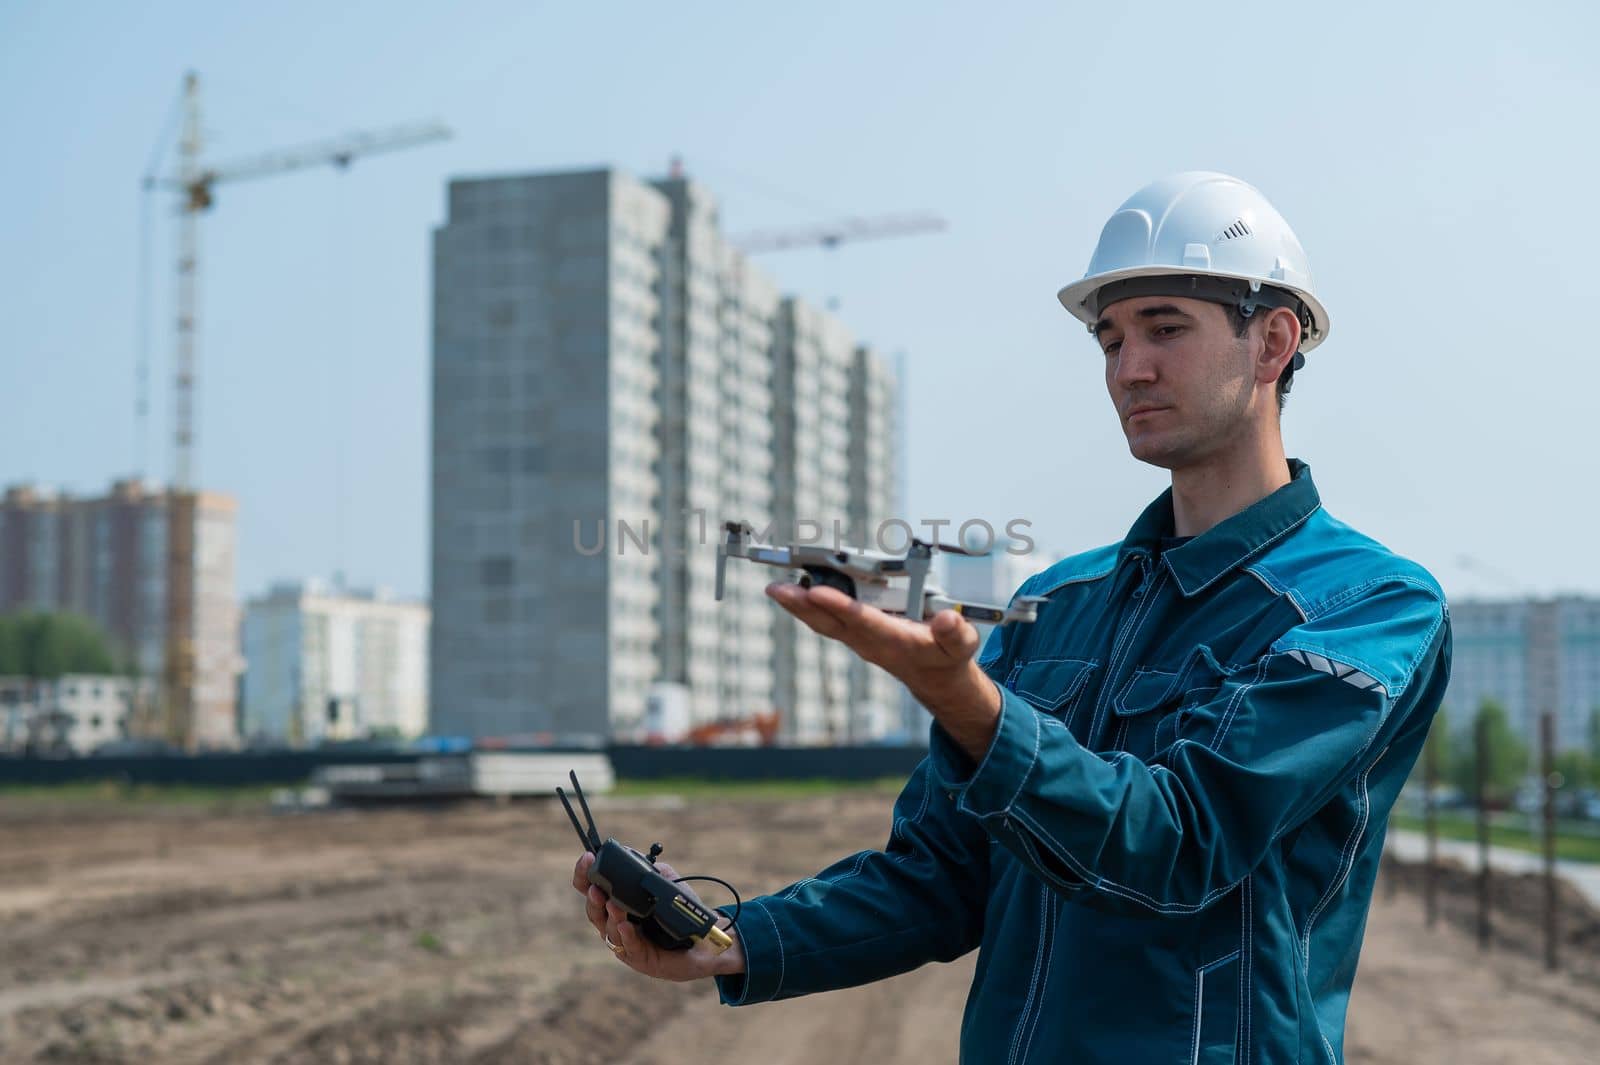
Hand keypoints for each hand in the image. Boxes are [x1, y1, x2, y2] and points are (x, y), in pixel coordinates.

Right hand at [571, 852, 744, 981]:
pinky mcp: (640, 959)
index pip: (592, 889)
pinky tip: (626, 925)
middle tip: (595, 887)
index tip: (587, 858)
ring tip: (612, 903)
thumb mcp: (667, 885)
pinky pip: (628, 947)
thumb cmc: (683, 913)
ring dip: (610, 916)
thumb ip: (650, 871)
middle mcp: (617, 924)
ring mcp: (626, 943)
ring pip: (608, 930)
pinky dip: (626, 935)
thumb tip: (632, 855)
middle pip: (593, 912)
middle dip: (592, 898)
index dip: (584, 875)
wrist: (707, 940)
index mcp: (618, 904)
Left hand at [765, 582, 1002, 758]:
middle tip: (776, 589)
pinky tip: (792, 592)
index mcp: (895, 640)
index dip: (840, 607)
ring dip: (798, 606)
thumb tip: (947, 620)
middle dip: (803, 606)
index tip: (817, 592)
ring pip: (823, 622)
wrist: (935, 678)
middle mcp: (870, 641)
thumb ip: (954, 633)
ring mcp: (859, 639)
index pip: (863, 620)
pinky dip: (807, 606)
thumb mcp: (961, 646)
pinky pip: (826, 620)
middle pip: (831, 622)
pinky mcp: (855, 634)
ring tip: (775, 588)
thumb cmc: (947, 656)